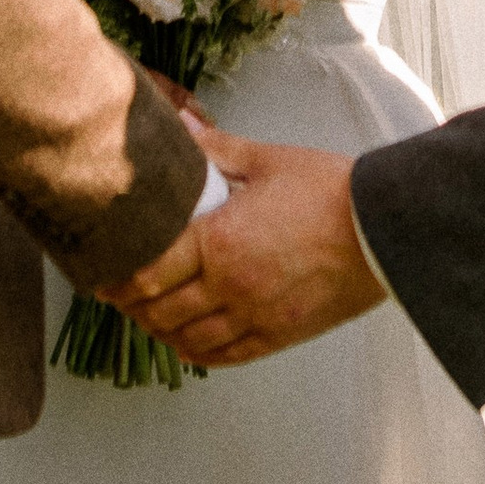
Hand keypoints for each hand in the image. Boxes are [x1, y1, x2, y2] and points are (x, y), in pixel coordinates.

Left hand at [112, 132, 383, 366]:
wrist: (384, 228)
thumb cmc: (328, 191)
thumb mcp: (266, 161)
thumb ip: (214, 151)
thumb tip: (178, 128)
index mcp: (220, 242)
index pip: (149, 271)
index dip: (117, 277)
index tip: (101, 273)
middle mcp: (230, 287)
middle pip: (160, 310)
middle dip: (132, 304)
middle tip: (116, 293)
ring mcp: (255, 317)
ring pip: (187, 339)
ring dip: (160, 330)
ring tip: (147, 315)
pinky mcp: (278, 335)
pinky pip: (225, 356)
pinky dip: (197, 352)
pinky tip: (186, 342)